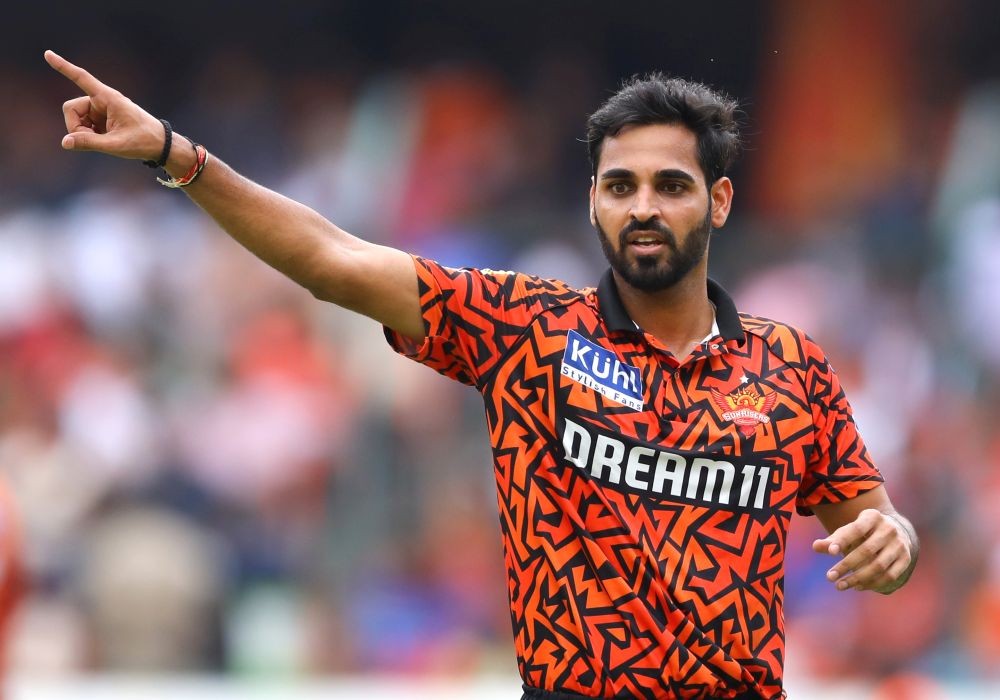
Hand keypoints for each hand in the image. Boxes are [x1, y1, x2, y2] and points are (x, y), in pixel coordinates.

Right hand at [45, 50, 164, 160]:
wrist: (159, 144)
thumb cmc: (143, 141)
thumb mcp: (116, 145)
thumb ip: (90, 143)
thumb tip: (65, 142)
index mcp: (108, 98)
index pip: (82, 78)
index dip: (63, 67)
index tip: (47, 54)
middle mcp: (101, 100)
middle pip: (70, 108)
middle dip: (75, 126)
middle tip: (91, 140)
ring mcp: (100, 109)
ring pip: (75, 118)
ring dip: (82, 132)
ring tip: (103, 141)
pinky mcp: (100, 118)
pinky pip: (82, 126)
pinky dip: (87, 135)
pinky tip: (103, 140)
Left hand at [812, 508, 914, 593]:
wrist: (891, 531)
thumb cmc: (862, 532)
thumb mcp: (848, 531)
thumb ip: (833, 540)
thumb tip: (816, 546)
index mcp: (872, 517)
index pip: (856, 529)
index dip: (843, 540)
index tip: (830, 552)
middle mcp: (889, 529)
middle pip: (866, 550)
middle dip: (846, 565)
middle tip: (829, 577)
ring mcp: (900, 544)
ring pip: (878, 566)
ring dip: (858, 578)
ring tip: (840, 585)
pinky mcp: (905, 559)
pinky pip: (890, 575)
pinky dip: (873, 583)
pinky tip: (857, 587)